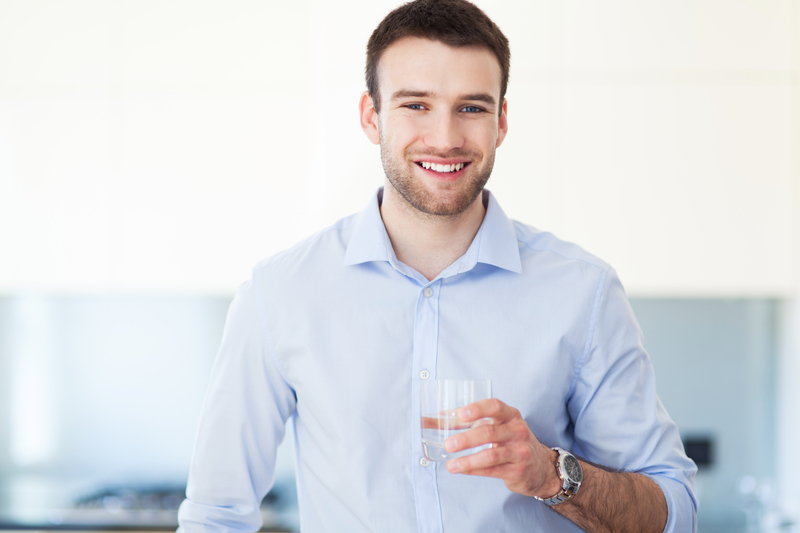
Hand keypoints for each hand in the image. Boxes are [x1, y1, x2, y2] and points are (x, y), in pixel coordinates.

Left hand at [444, 398, 562, 498]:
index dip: (477, 409)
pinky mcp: (518, 471)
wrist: (541, 467)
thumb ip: (469, 421)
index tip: (460, 414)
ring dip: (468, 460)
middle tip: (448, 445)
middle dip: (467, 439)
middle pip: (490, 432)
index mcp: (511, 415)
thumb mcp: (498, 426)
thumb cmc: (512, 441)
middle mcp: (518, 431)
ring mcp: (520, 452)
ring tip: (450, 465)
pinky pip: (493, 471)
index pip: (495, 407)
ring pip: (492, 455)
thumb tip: (438, 417)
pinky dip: (474, 470)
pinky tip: (460, 470)